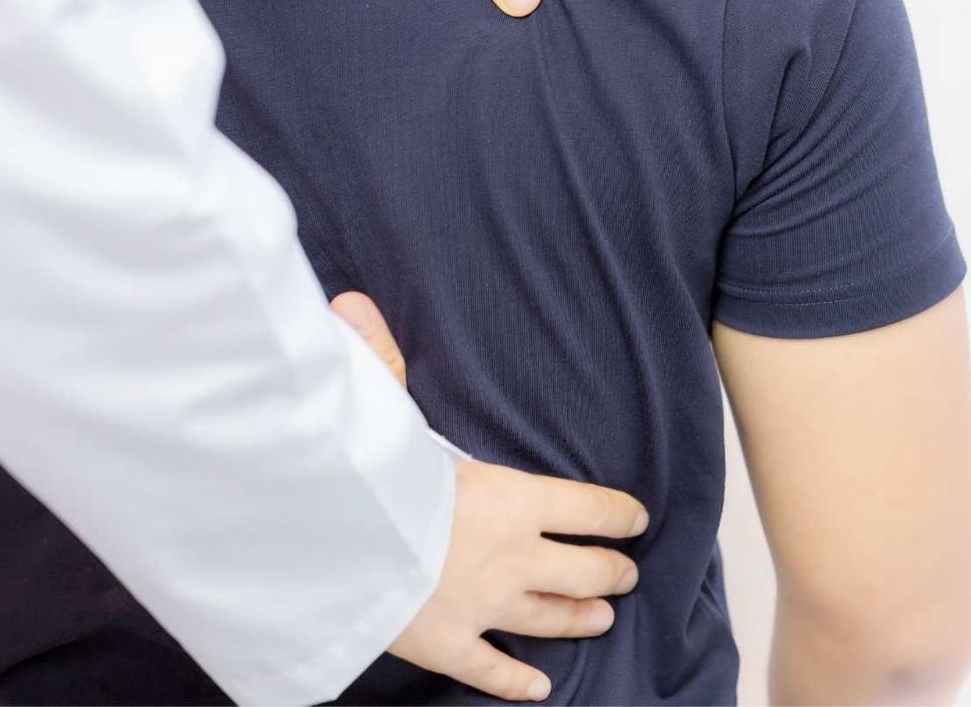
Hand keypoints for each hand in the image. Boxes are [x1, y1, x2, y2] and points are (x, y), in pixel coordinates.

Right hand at [329, 293, 648, 701]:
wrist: (333, 554)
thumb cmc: (367, 478)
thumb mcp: (383, 412)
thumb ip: (378, 361)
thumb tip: (350, 302)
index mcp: (510, 497)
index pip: (588, 506)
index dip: (619, 513)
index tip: (637, 516)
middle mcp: (512, 556)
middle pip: (585, 570)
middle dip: (612, 571)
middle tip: (627, 572)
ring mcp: (483, 606)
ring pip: (552, 618)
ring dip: (582, 617)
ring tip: (603, 617)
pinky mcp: (446, 647)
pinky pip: (492, 671)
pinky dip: (517, 682)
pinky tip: (537, 690)